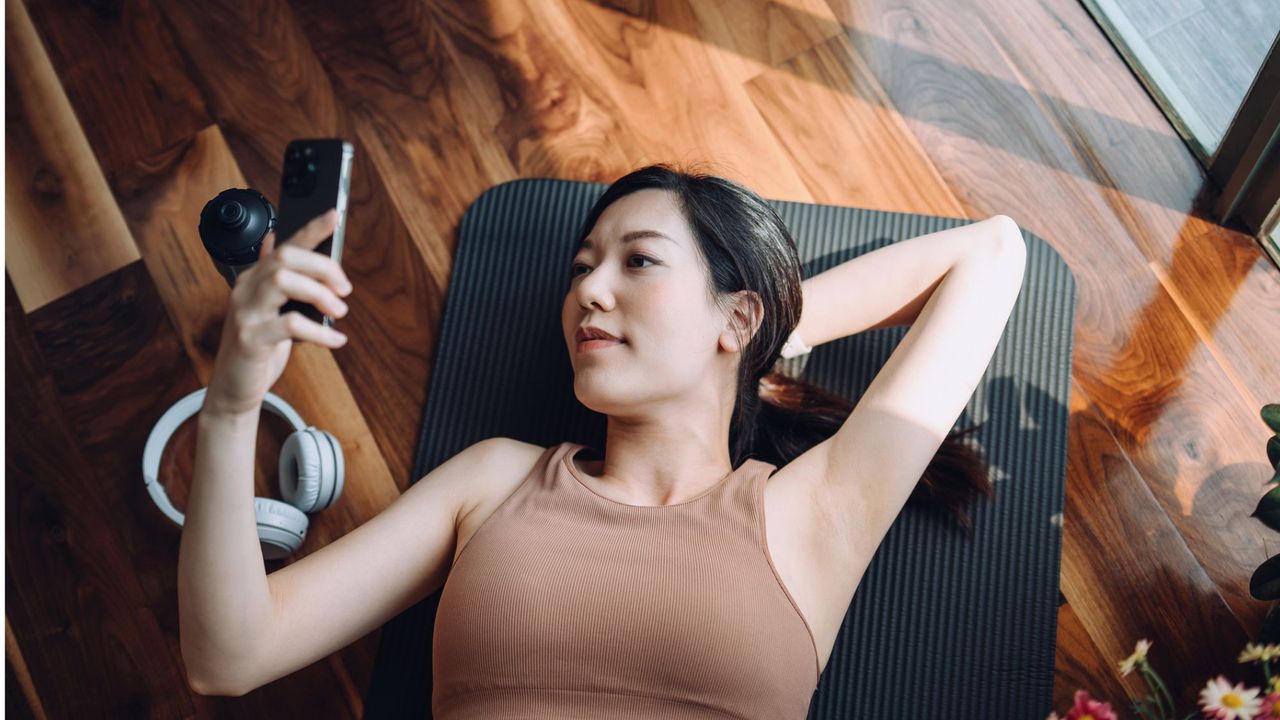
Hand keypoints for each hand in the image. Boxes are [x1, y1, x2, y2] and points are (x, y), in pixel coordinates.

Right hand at [204, 208, 352, 416]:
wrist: (234, 388)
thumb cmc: (257, 348)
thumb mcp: (268, 309)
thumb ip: (274, 278)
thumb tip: (275, 241)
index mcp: (254, 279)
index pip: (284, 245)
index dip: (311, 228)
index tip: (336, 214)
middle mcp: (246, 290)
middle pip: (285, 258)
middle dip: (322, 267)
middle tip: (344, 290)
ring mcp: (245, 313)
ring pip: (283, 281)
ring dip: (319, 293)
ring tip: (338, 312)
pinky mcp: (250, 339)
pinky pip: (290, 324)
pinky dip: (320, 332)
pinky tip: (335, 340)